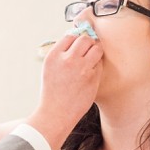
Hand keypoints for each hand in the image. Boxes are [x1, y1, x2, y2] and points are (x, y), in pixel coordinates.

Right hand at [27, 33, 101, 149]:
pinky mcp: (93, 78)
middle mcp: (68, 59)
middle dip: (88, 42)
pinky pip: (100, 64)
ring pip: (96, 48)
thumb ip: (61, 54)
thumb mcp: (50, 68)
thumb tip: (75, 40)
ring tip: (92, 59)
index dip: (76, 39)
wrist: (56, 113)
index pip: (70, 36)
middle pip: (85, 39)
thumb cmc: (52, 92)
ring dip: (96, 51)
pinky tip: (90, 74)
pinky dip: (97, 66)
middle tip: (88, 49)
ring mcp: (82, 68)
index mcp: (55, 56)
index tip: (78, 44)